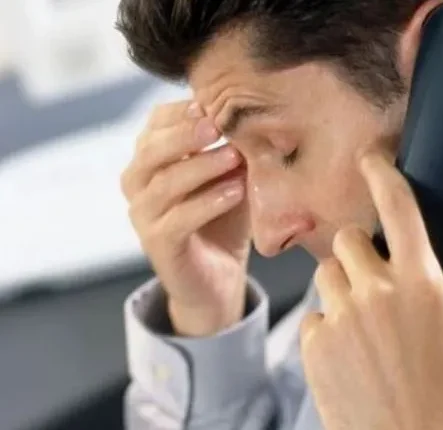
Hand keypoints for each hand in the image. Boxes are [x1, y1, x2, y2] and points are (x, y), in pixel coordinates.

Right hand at [121, 100, 250, 335]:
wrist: (218, 276)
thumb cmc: (223, 219)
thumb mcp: (228, 177)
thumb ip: (230, 150)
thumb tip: (250, 116)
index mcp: (151, 160)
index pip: (155, 124)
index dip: (181, 112)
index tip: (212, 104)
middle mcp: (138, 185)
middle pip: (151, 150)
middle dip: (185, 134)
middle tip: (218, 126)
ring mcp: (143, 216)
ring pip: (164, 184)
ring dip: (202, 167)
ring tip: (235, 157)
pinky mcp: (158, 245)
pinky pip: (177, 220)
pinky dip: (208, 203)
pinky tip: (235, 192)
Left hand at [300, 152, 442, 429]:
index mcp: (419, 282)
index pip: (397, 209)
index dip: (382, 174)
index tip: (371, 159)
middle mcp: (376, 291)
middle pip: (348, 238)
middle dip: (361, 253)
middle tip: (377, 283)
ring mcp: (341, 315)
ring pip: (326, 272)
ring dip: (342, 287)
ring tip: (364, 323)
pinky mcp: (314, 340)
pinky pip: (313, 312)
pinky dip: (327, 324)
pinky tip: (350, 350)